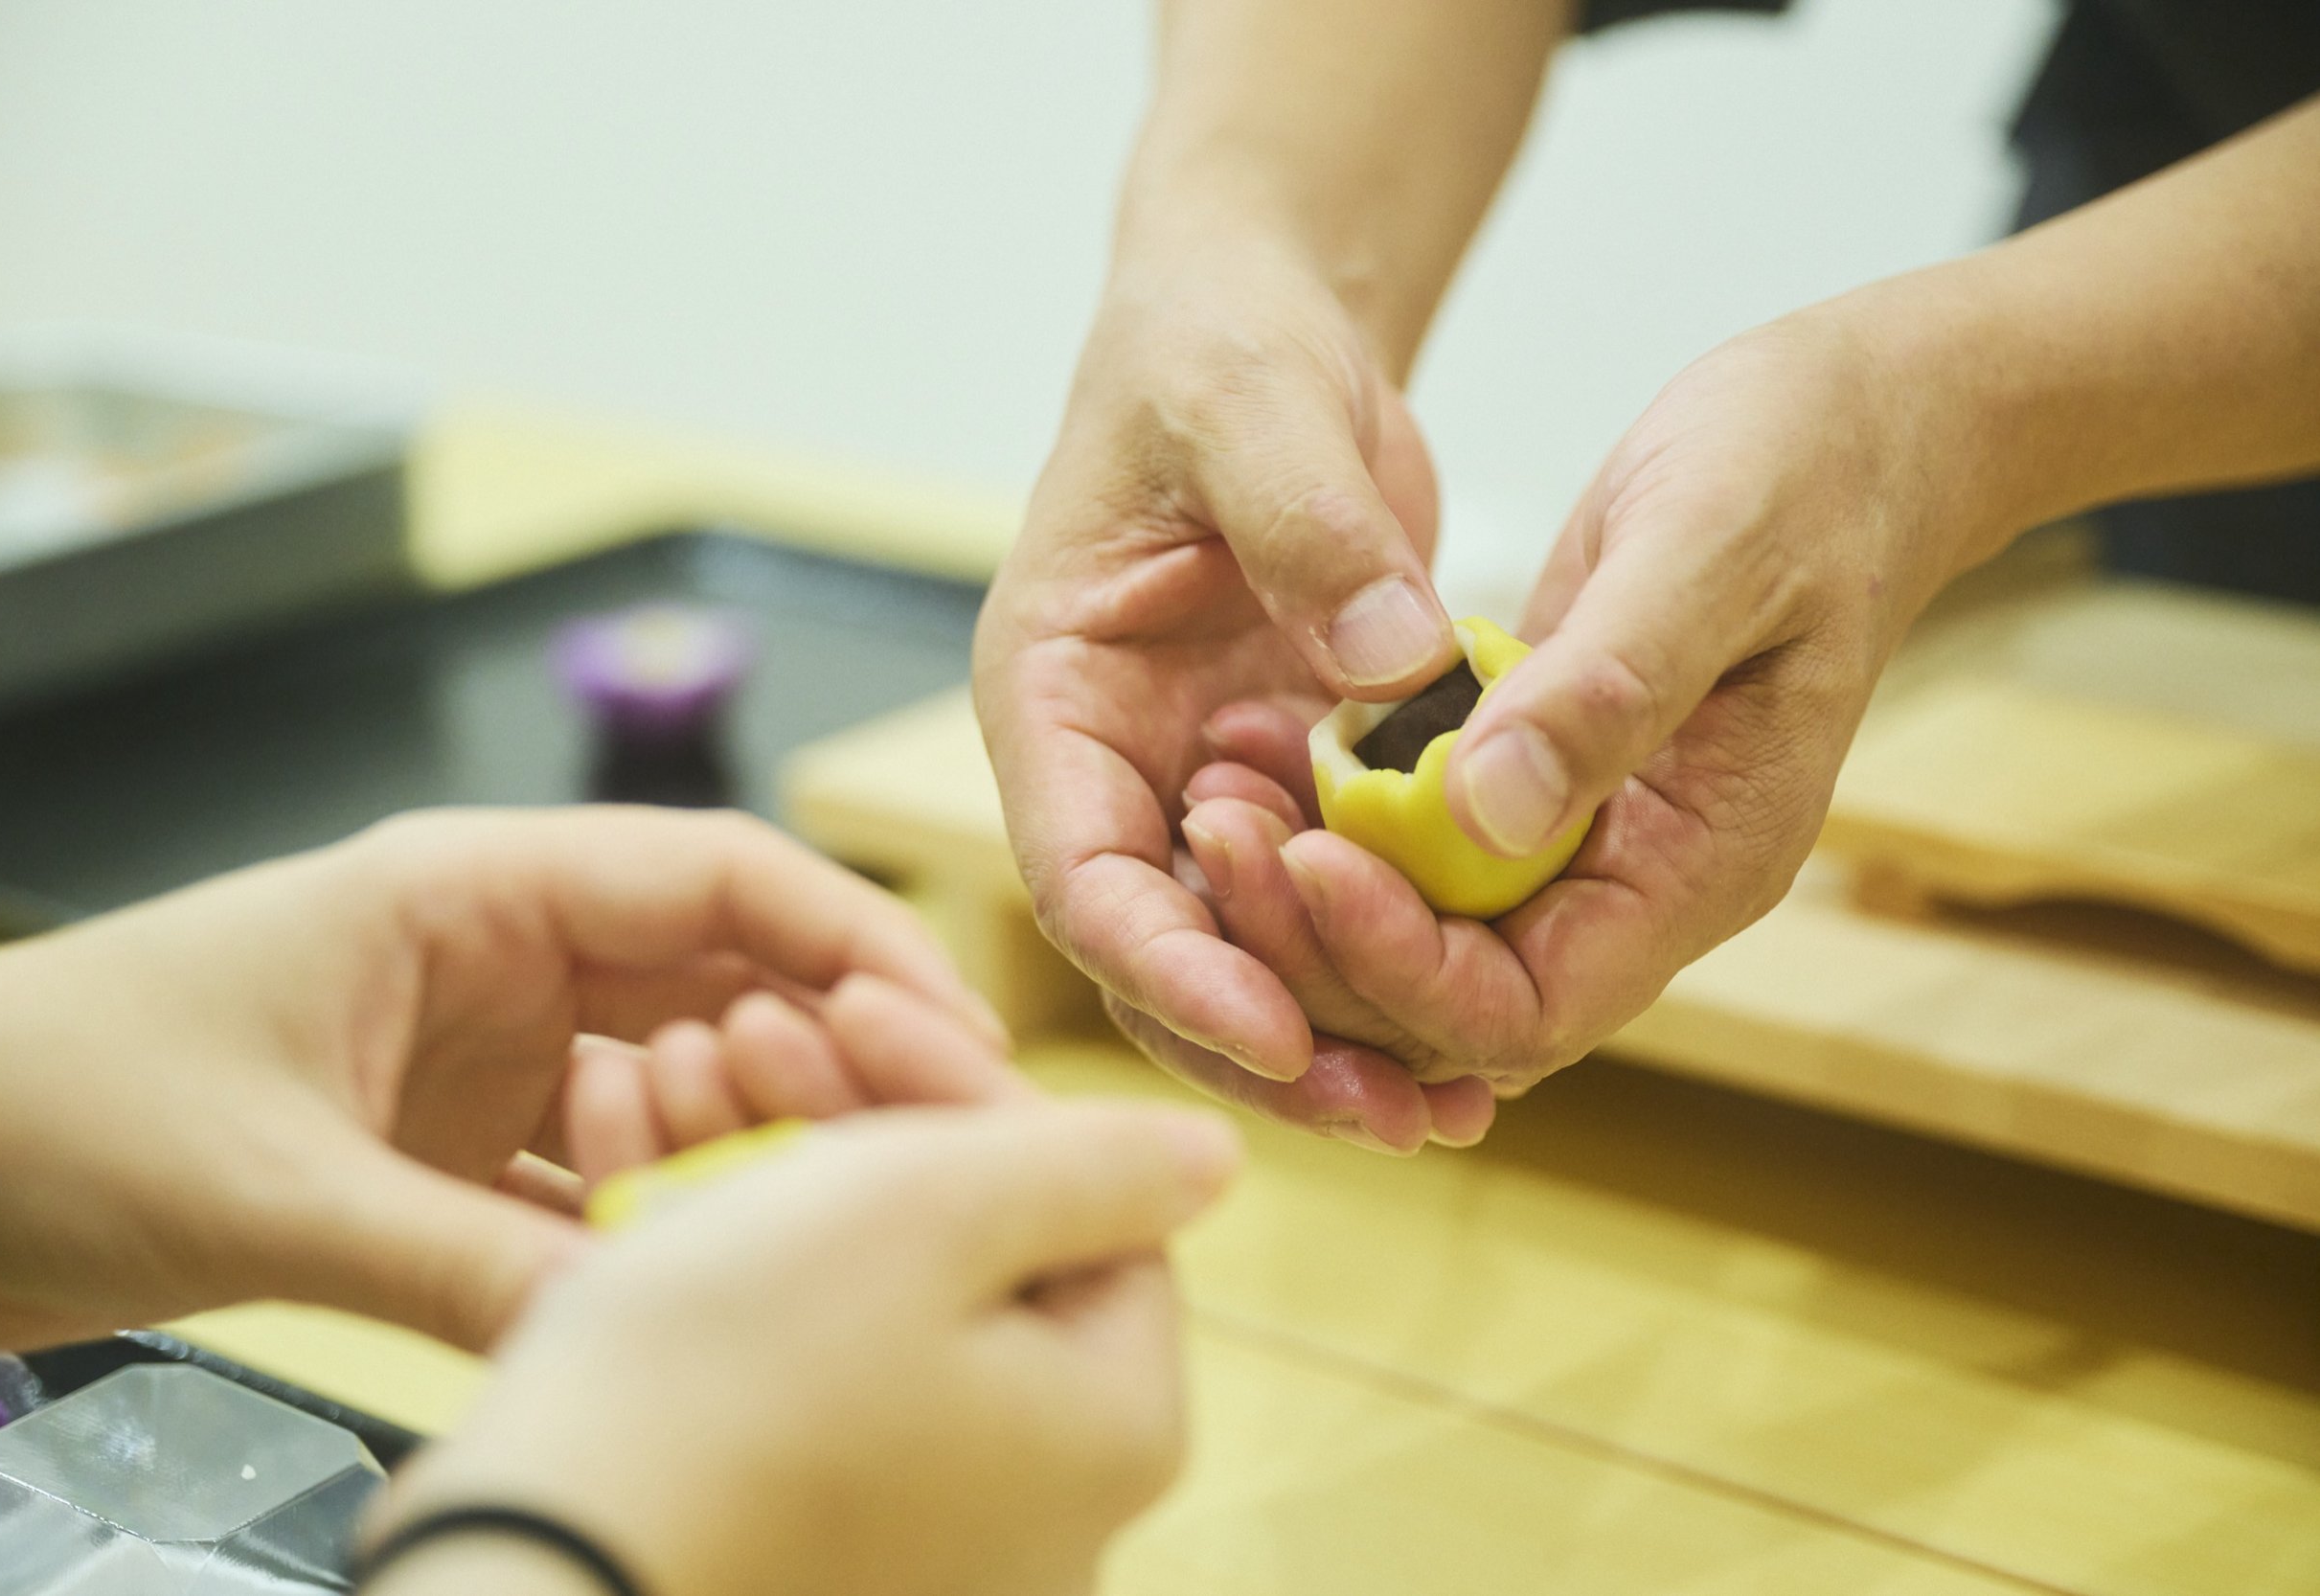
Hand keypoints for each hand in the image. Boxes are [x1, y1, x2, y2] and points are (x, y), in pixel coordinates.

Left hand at [0, 807, 1013, 1351]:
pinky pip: (596, 1176)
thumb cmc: (53, 1105)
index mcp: (473, 889)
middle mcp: (502, 954)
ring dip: (739, 1150)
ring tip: (799, 1228)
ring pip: (676, 1080)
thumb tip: (639, 1347)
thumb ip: (463, 1266)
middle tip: (925, 1159)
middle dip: (832, 1058)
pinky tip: (683, 1281)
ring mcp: (481, 1049)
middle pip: (727, 977)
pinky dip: (646, 1223)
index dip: (855, 948)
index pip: (719, 878)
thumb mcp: (271, 1187)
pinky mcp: (448, 1140)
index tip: (950, 1043)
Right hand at [371, 1100, 1240, 1595]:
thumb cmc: (734, 1380)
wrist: (526, 1572)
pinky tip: (636, 1155)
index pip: (1086, 1203)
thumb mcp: (934, 1212)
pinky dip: (723, 1263)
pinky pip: (788, 1371)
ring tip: (666, 1069)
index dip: (962, 1083)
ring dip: (769, 1160)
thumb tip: (1211, 1154)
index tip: (855, 1002)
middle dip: (849, 1112)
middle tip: (752, 1026)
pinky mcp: (800, 1545)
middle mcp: (1039, 1506)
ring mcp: (917, 1542)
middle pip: (970, 1246)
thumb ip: (1100, 1166)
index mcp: (1111, 1424)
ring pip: (861, 1295)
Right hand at [975, 235, 1497, 1153]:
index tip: (1281, 1032)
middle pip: (1161, 951)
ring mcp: (1198, 779)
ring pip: (1243, 953)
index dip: (1170, 966)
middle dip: (1265, 1045)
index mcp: (1050, 692)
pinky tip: (1479, 1025)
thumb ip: (1311, 527)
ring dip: (1337, 1035)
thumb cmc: (1217, 342)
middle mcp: (1113, 762)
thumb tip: (1397, 670)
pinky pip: (1327, 901)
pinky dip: (1390, 963)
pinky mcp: (1288, 779)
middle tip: (1394, 1114)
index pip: (1081, 870)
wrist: (1267, 322)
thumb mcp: (1253, 403)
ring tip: (1449, 1109)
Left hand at [1179, 308, 1973, 1094]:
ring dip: (1306, 896)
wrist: (1852, 425)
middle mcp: (1635, 885)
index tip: (1302, 853)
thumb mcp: (1711, 552)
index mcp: (1699, 868)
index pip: (1524, 1010)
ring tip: (1216, 794)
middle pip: (1446, 1007)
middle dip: (1319, 945)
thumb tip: (1488, 813)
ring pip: (1416, 942)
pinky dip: (1330, 821)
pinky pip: (1413, 855)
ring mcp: (1583, 843)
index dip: (1399, 963)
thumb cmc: (1803, 470)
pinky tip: (1255, 749)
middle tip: (1212, 832)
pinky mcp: (1533, 784)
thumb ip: (1610, 687)